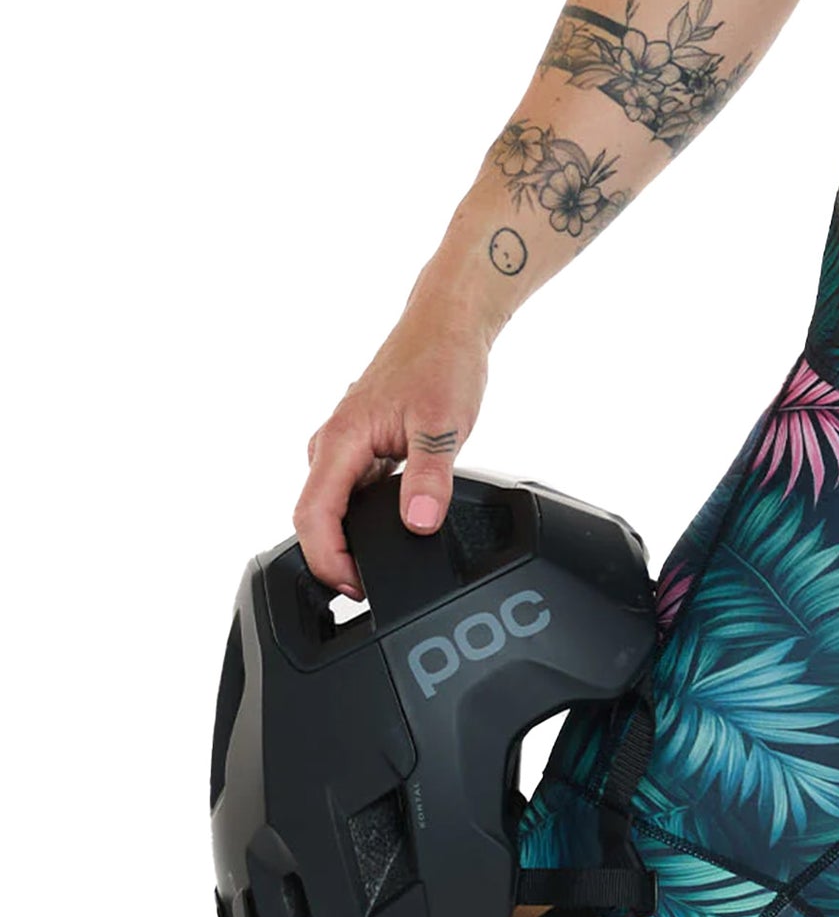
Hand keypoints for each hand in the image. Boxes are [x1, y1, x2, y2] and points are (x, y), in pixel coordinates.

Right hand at [291, 309, 490, 598]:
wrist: (447, 327)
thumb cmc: (441, 363)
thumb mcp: (444, 424)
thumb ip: (429, 476)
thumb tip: (417, 522)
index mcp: (341, 439)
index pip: (313, 515)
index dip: (327, 560)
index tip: (353, 588)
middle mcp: (333, 444)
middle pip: (315, 516)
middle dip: (336, 559)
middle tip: (370, 590)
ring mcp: (345, 445)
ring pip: (331, 504)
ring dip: (347, 539)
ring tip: (379, 568)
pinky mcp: (361, 445)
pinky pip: (349, 491)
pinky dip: (360, 517)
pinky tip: (388, 531)